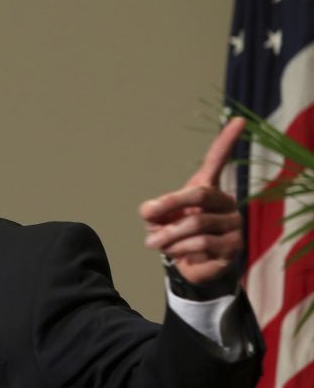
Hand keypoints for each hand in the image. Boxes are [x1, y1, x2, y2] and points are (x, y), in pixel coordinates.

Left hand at [139, 117, 244, 283]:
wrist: (190, 267)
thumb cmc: (174, 235)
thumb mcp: (156, 220)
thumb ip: (152, 210)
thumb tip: (150, 211)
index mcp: (208, 189)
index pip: (218, 162)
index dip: (227, 141)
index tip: (239, 120)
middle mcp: (226, 203)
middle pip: (200, 194)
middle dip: (170, 205)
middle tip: (148, 216)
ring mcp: (233, 225)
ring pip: (198, 223)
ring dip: (169, 235)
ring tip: (153, 242)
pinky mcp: (233, 247)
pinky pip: (203, 243)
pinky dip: (180, 248)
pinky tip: (172, 253)